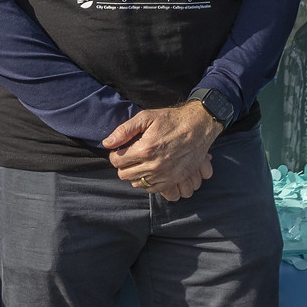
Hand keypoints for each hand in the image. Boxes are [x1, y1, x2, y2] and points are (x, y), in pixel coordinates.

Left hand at [103, 101, 222, 199]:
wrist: (199, 127)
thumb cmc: (172, 120)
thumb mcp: (147, 117)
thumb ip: (124, 130)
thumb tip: (107, 143)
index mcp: (145, 149)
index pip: (117, 161)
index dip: (115, 154)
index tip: (120, 149)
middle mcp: (154, 165)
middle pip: (124, 174)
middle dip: (123, 165)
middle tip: (129, 155)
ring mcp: (164, 175)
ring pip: (136, 183)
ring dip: (134, 174)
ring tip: (140, 162)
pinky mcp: (173, 180)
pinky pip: (151, 189)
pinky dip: (147, 181)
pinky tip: (149, 170)